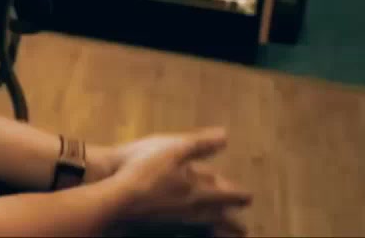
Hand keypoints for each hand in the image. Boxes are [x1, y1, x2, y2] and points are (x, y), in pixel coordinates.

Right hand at [110, 128, 251, 236]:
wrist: (116, 199)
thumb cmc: (145, 170)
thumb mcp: (173, 149)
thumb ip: (200, 144)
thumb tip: (225, 136)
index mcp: (201, 192)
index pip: (229, 196)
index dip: (240, 196)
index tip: (248, 198)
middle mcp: (195, 213)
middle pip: (221, 221)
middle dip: (233, 224)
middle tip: (242, 228)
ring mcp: (179, 225)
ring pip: (205, 231)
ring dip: (217, 231)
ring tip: (222, 234)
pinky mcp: (163, 231)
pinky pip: (187, 235)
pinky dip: (196, 235)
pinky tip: (190, 232)